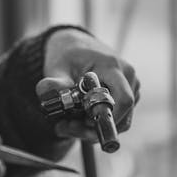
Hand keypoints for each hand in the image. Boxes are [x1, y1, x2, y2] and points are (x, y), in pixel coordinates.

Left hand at [37, 28, 139, 142]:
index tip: (84, 125)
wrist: (76, 46)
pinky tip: (77, 119)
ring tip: (67, 123)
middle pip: (122, 116)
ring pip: (119, 121)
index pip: (124, 99)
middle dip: (94, 129)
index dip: (108, 118)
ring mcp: (131, 86)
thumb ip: (54, 82)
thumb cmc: (68, 56)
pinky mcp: (129, 95)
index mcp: (113, 66)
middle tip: (66, 128)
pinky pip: (118, 118)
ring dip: (93, 129)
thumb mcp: (57, 67)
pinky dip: (97, 124)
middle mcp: (128, 76)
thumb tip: (44, 90)